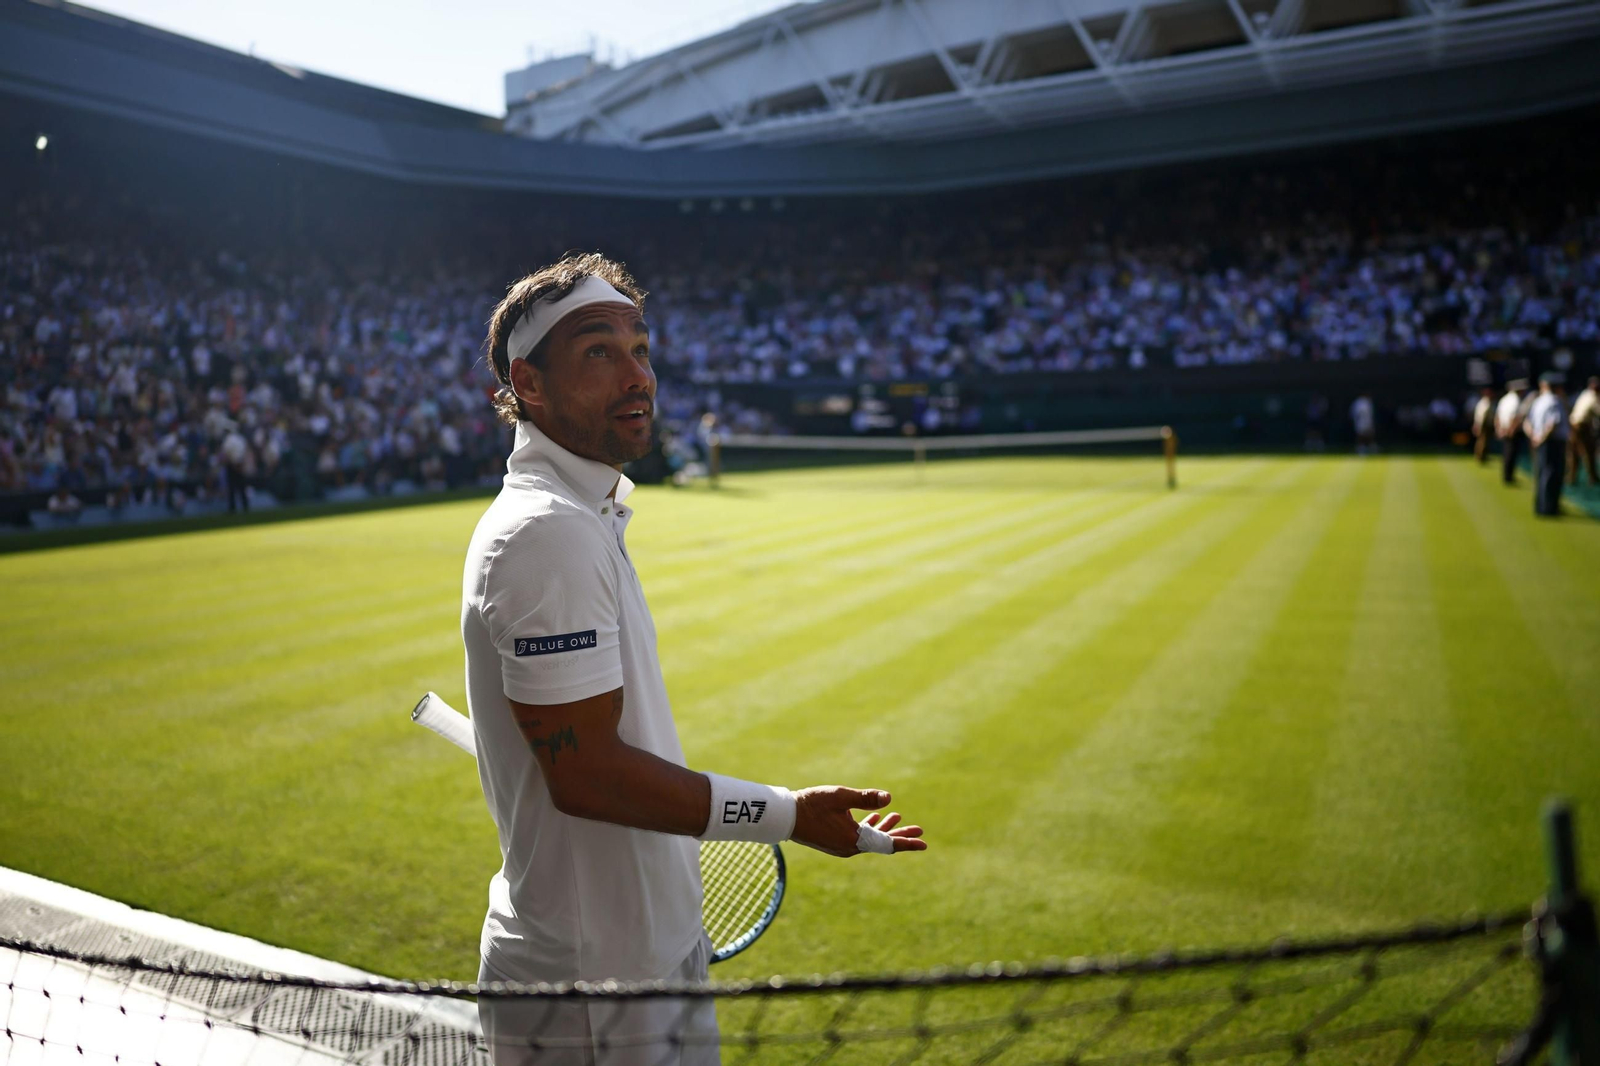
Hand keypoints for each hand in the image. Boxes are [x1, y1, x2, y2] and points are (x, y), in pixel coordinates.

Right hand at [791, 786, 927, 856]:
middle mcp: (849, 847)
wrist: (783, 816)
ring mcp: (841, 846)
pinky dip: (868, 827)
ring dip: (884, 827)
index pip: (887, 843)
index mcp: (853, 840)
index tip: (923, 842)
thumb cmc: (810, 804)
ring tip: (899, 816)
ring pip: (869, 838)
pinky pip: (858, 836)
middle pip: (881, 842)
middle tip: (919, 828)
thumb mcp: (840, 797)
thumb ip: (865, 798)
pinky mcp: (835, 841)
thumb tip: (889, 798)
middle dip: (899, 834)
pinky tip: (874, 817)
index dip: (906, 841)